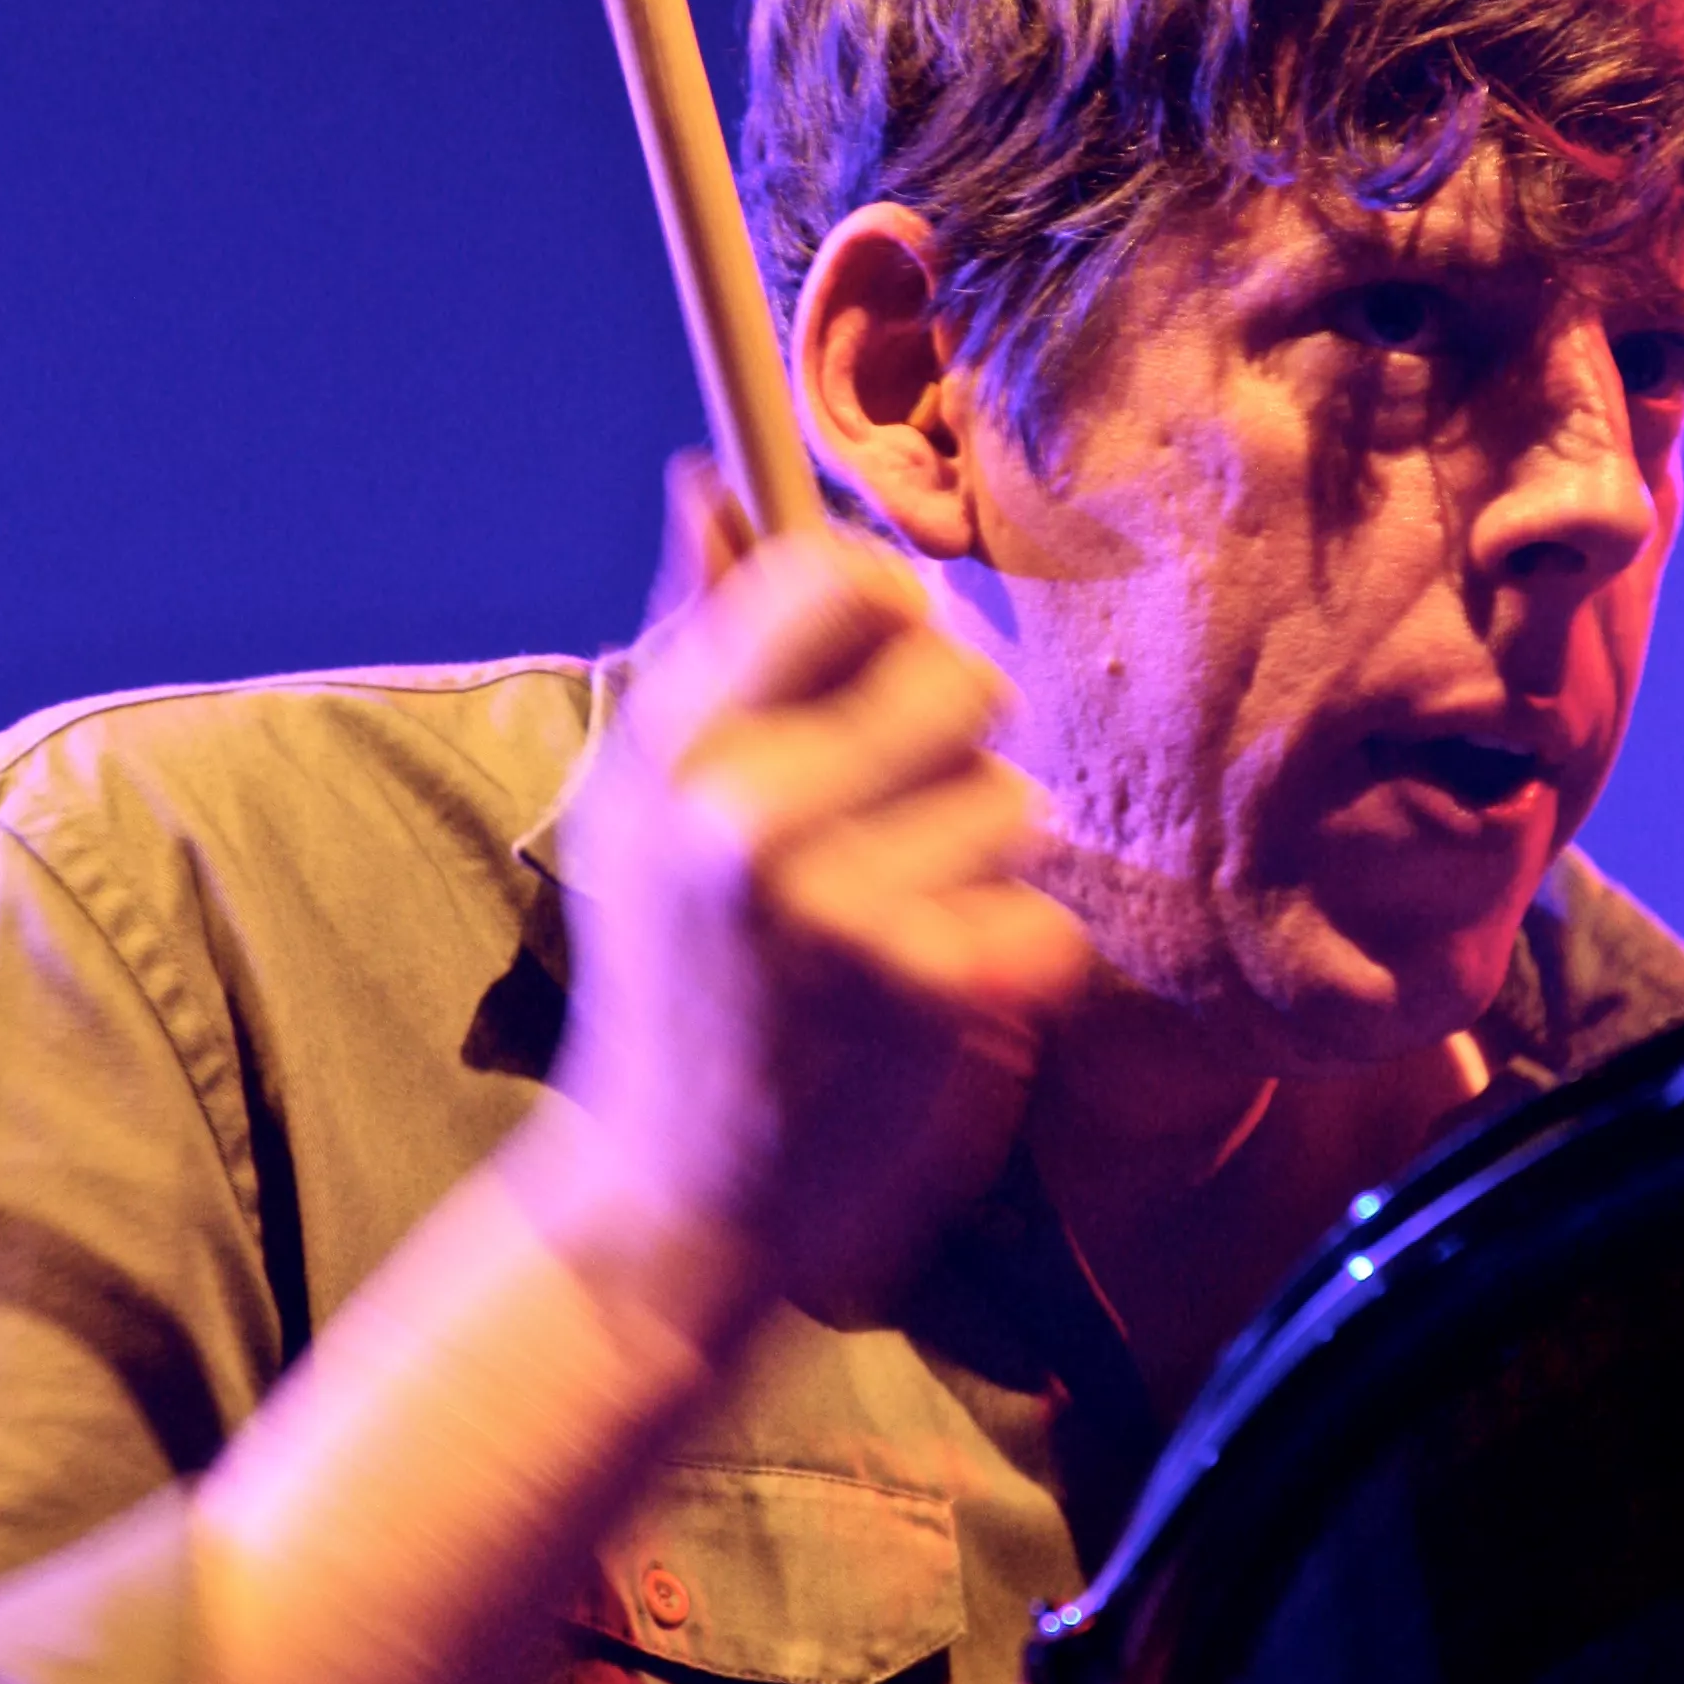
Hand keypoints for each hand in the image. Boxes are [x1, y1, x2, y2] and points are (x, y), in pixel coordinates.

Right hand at [546, 463, 1089, 1322]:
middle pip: (957, 673)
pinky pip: (1042, 918)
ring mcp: (841, 908)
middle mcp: (747, 814)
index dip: (890, 605)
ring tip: (895, 925)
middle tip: (900, 812)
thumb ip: (696, 643)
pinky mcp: (929, 996)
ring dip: (978, 862)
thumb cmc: (674, 983)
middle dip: (954, 737)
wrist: (671, 1204)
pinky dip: (1010, 962)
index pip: (835, 577)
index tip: (885, 657)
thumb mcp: (641, 805)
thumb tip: (704, 478)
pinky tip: (930, 1000)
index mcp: (674, 745)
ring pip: (1013, 801)